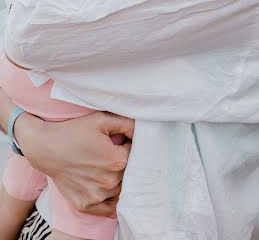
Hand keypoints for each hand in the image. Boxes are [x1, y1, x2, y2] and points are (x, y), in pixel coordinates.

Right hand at [15, 111, 133, 216]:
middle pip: (128, 174)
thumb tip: (143, 130)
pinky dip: (109, 198)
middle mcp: (109, 181)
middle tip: (109, 155)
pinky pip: (108, 207)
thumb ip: (127, 123)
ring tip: (103, 168)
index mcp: (117, 160)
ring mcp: (97, 195)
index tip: (120, 143)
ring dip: (117, 180)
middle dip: (123, 164)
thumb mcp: (102, 120)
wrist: (46, 147)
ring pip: (119, 190)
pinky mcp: (85, 205)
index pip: (136, 155)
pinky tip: (104, 186)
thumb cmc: (74, 131)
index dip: (129, 147)